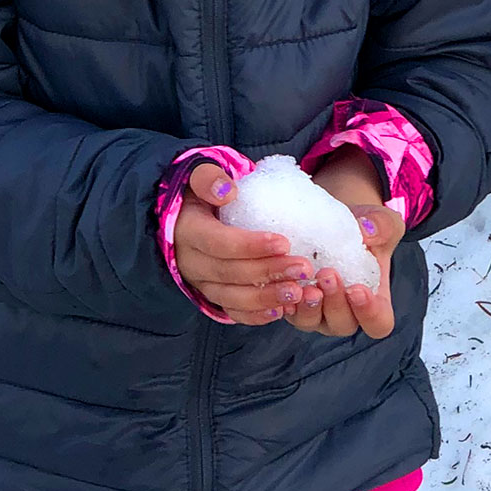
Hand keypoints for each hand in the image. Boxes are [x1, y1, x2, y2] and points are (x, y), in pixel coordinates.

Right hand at [172, 164, 314, 324]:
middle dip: (268, 272)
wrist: (187, 213)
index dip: (251, 246)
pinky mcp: (211, 294)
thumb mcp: (199, 175)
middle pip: (230, 273)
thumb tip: (227, 191)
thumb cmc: (202, 190)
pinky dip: (256, 315)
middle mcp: (191, 262)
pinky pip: (232, 311)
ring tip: (299, 292)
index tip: (284, 242)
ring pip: (232, 297)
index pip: (219, 243)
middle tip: (303, 267)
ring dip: (267, 297)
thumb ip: (208, 178)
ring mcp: (201, 282)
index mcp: (188, 231)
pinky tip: (282, 311)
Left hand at [282, 151, 405, 339]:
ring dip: (307, 306)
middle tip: (327, 275)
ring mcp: (317, 312)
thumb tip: (367, 233)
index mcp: (374, 302)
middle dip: (334, 303)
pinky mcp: (293, 303)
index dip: (369, 313)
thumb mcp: (383, 222)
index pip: (378, 322)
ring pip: (311, 322)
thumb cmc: (367, 229)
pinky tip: (282, 282)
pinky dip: (284, 299)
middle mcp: (345, 313)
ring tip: (306, 284)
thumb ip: (383, 228)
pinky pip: (286, 310)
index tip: (358, 289)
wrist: (338, 223)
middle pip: (342, 324)